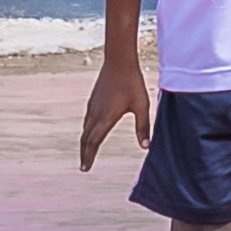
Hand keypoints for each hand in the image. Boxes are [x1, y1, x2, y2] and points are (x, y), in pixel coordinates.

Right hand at [80, 50, 153, 170]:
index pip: (93, 142)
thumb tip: (146, 147)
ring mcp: (92, 106)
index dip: (89, 157)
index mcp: (106, 118)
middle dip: (84, 153)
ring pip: (85, 129)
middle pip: (86, 139)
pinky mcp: (93, 100)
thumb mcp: (142, 106)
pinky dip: (86, 131)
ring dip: (85, 143)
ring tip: (86, 152)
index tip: (86, 168)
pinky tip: (90, 132)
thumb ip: (143, 127)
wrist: (119, 61)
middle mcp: (95, 114)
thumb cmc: (133, 83)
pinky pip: (87, 120)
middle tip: (84, 167)